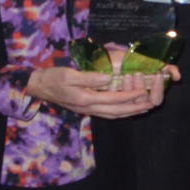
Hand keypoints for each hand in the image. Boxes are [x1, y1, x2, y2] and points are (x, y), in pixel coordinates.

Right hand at [27, 64, 174, 118]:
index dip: (129, 96)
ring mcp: (87, 110)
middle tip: (151, 103)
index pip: (113, 100)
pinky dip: (120, 112)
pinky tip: (127, 109)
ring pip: (113, 115)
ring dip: (129, 112)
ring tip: (144, 107)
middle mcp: (88, 108)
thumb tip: (107, 78)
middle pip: (116, 112)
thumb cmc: (53, 78)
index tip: (143, 91)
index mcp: (85, 100)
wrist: (38, 87)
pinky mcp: (86, 109)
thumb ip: (88, 77)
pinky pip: (107, 114)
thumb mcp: (69, 74)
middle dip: (134, 108)